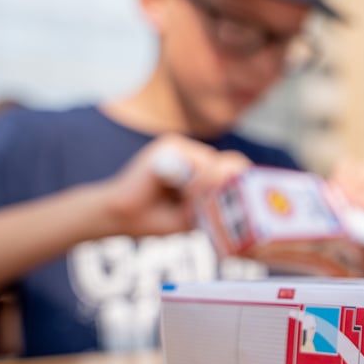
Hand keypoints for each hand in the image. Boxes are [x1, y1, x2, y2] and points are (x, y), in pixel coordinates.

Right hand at [98, 134, 250, 237]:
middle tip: (209, 208)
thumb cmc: (160, 219)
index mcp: (207, 172)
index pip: (238, 172)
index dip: (242, 188)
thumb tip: (242, 192)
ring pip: (217, 164)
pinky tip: (183, 194)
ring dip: (209, 189)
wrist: (121, 215)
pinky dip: (197, 181)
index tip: (234, 208)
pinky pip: (198, 159)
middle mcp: (198, 156)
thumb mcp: (197, 214)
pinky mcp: (171, 144)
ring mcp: (185, 148)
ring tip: (190, 205)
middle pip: (233, 164)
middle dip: (227, 188)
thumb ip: (217, 201)